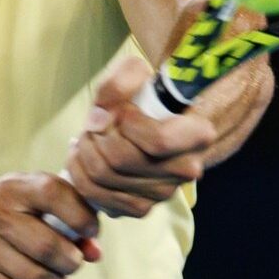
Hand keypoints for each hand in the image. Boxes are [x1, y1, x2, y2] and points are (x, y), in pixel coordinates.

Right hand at [0, 173, 101, 278]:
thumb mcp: (23, 205)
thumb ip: (62, 221)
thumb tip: (95, 253)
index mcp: (13, 186)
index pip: (56, 193)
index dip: (82, 216)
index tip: (91, 232)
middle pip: (49, 246)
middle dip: (71, 262)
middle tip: (72, 264)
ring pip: (35, 275)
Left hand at [64, 55, 215, 218]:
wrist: (148, 118)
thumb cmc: (143, 94)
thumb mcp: (134, 71)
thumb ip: (119, 83)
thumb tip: (99, 120)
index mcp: (197, 136)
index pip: (158, 141)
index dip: (128, 124)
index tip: (123, 110)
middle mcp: (185, 169)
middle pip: (121, 159)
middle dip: (97, 135)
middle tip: (96, 121)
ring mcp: (163, 192)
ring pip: (104, 177)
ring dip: (85, 151)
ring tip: (89, 135)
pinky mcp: (140, 207)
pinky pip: (96, 196)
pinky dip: (80, 174)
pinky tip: (85, 156)